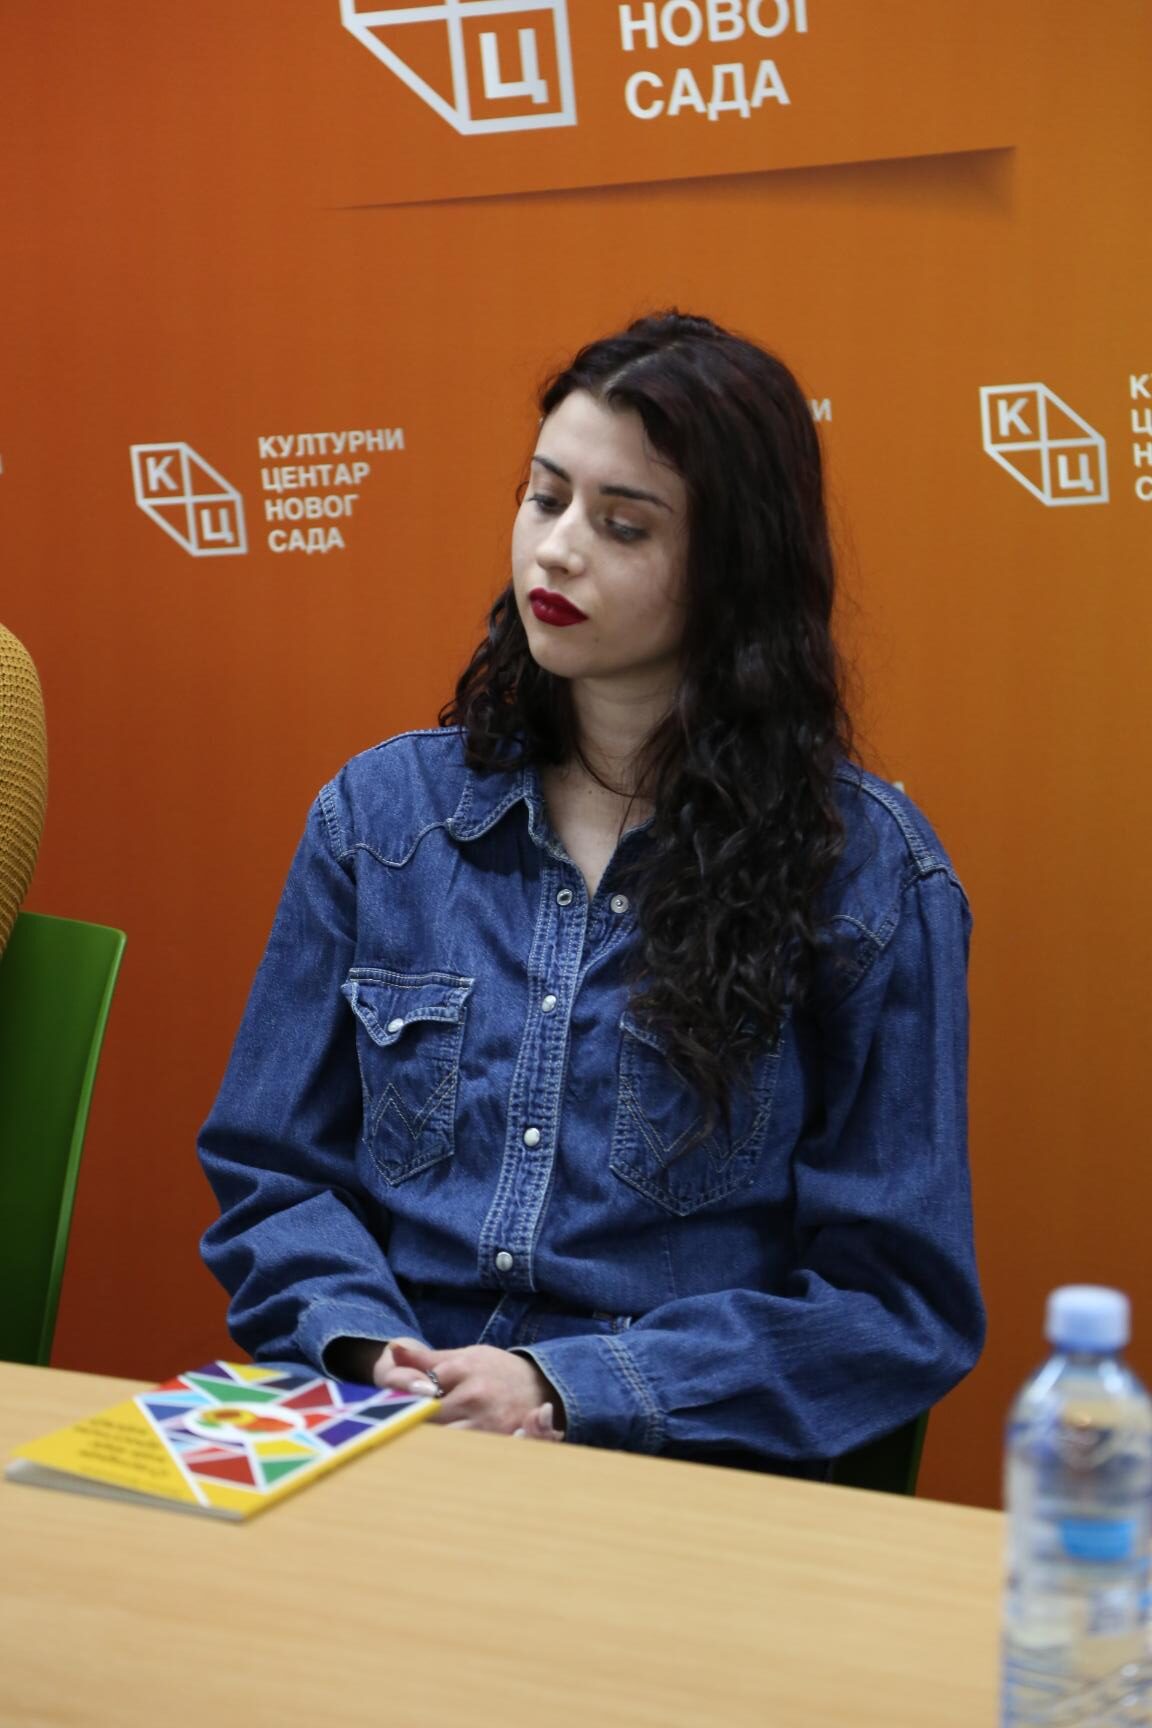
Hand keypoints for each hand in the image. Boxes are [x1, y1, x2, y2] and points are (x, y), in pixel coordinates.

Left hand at [380, 1340, 563, 1436]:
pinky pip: (462, 1453)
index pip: (418, 1389)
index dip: (404, 1401)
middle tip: (401, 1429)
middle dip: (412, 1423)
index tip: (393, 1408)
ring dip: (429, 1442)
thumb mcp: (464, 1356)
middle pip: (426, 1418)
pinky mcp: (495, 1443)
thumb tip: (392, 1350)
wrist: (541, 1385)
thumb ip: (425, 1358)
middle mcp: (474, 1396)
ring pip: (441, 1440)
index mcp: (463, 1369)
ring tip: (420, 1443)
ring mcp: (486, 1422)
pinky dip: (450, 1455)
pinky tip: (443, 1454)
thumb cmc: (496, 1370)